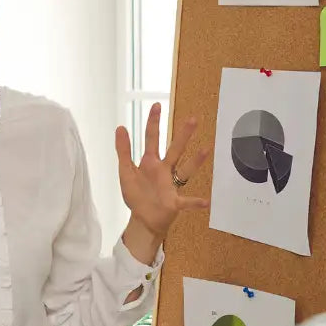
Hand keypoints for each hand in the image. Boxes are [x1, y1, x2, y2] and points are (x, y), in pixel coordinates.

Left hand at [115, 103, 210, 240]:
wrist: (143, 220)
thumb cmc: (137, 195)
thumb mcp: (125, 171)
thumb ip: (123, 151)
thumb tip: (120, 127)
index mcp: (150, 163)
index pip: (152, 138)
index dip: (153, 122)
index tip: (157, 105)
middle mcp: (164, 170)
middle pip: (175, 149)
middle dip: (183, 135)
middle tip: (193, 119)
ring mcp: (171, 185)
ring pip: (185, 170)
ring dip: (195, 161)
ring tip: (205, 150)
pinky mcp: (174, 202)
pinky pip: (186, 201)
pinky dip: (195, 202)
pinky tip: (205, 202)